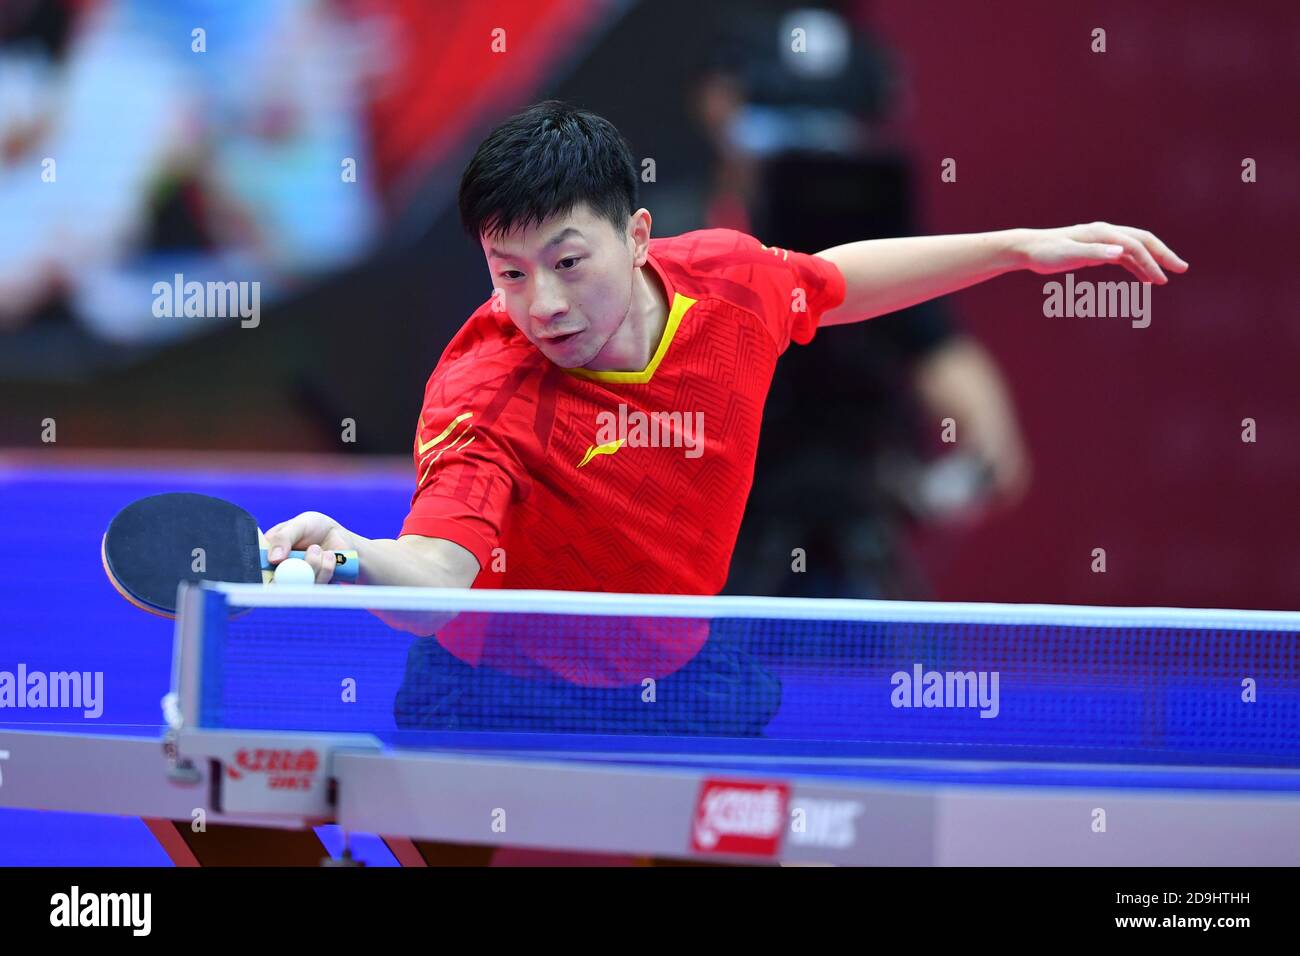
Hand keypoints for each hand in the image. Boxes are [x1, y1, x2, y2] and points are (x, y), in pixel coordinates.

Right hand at [263, 511, 360, 583]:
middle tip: (307, 551)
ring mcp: (299, 582)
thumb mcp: (297, 525)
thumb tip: (273, 559)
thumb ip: (283, 538)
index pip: (258, 573)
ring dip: (313, 563)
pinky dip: (326, 567)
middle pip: (277, 586)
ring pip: (301, 585)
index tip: (275, 565)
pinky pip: (319, 584)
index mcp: (269, 556)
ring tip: (317, 548)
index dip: (262, 575)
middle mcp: (280, 573)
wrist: (339, 535)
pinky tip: (330, 555)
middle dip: (293, 572)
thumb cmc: (313, 527)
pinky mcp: (316, 586)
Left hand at [1013, 222, 1187, 284]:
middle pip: (1143, 241)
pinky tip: (1143, 278)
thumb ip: (1094, 253)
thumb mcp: (1067, 256)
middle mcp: (1106, 233)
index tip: (1161, 281)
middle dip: (1163, 255)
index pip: (1134, 247)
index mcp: (1102, 233)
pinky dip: (1137, 265)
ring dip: (1152, 262)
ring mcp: (1103, 240)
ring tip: (1165, 279)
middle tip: (1182, 269)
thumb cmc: (1046, 253)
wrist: (1029, 249)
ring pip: (1136, 248)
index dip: (1150, 263)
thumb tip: (1121, 251)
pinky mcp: (1098, 249)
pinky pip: (1124, 256)